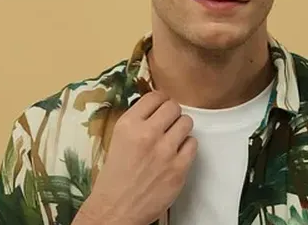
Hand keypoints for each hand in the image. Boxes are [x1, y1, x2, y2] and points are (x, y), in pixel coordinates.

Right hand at [72, 91, 196, 224]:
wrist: (116, 209)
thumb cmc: (114, 177)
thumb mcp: (117, 140)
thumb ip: (137, 123)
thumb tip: (156, 109)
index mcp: (128, 125)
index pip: (154, 96)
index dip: (160, 100)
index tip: (161, 107)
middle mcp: (147, 134)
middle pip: (173, 107)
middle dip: (172, 114)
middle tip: (168, 123)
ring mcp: (165, 151)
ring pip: (186, 122)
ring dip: (181, 128)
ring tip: (173, 138)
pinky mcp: (179, 168)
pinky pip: (193, 144)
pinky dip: (187, 147)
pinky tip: (177, 153)